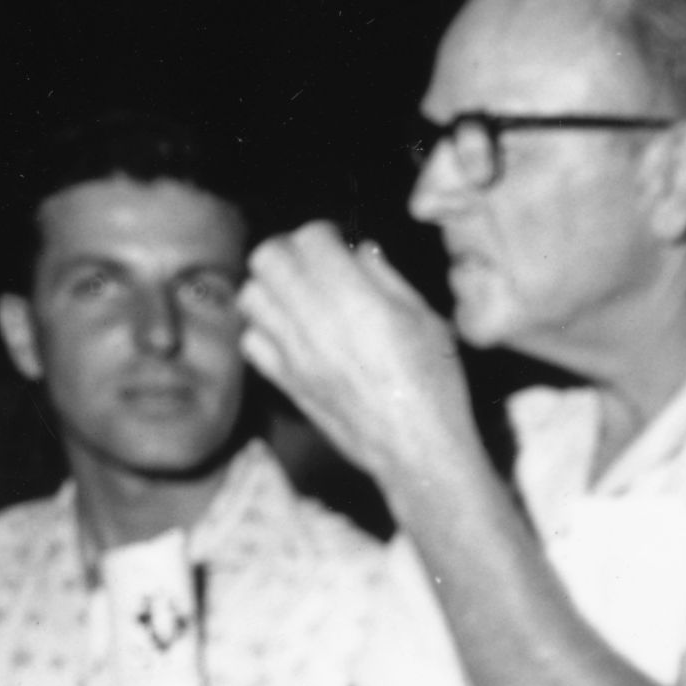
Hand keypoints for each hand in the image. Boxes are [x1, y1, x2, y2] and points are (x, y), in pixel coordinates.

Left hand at [239, 226, 480, 500]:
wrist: (418, 450)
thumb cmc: (435, 385)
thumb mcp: (427, 321)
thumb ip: (388, 279)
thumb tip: (360, 253)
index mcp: (355, 298)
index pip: (309, 238)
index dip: (324, 235)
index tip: (337, 245)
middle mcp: (315, 319)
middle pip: (267, 257)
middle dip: (288, 252)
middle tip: (311, 266)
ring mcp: (294, 351)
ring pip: (250, 294)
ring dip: (271, 288)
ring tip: (297, 298)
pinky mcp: (286, 380)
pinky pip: (251, 340)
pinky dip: (264, 330)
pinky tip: (290, 335)